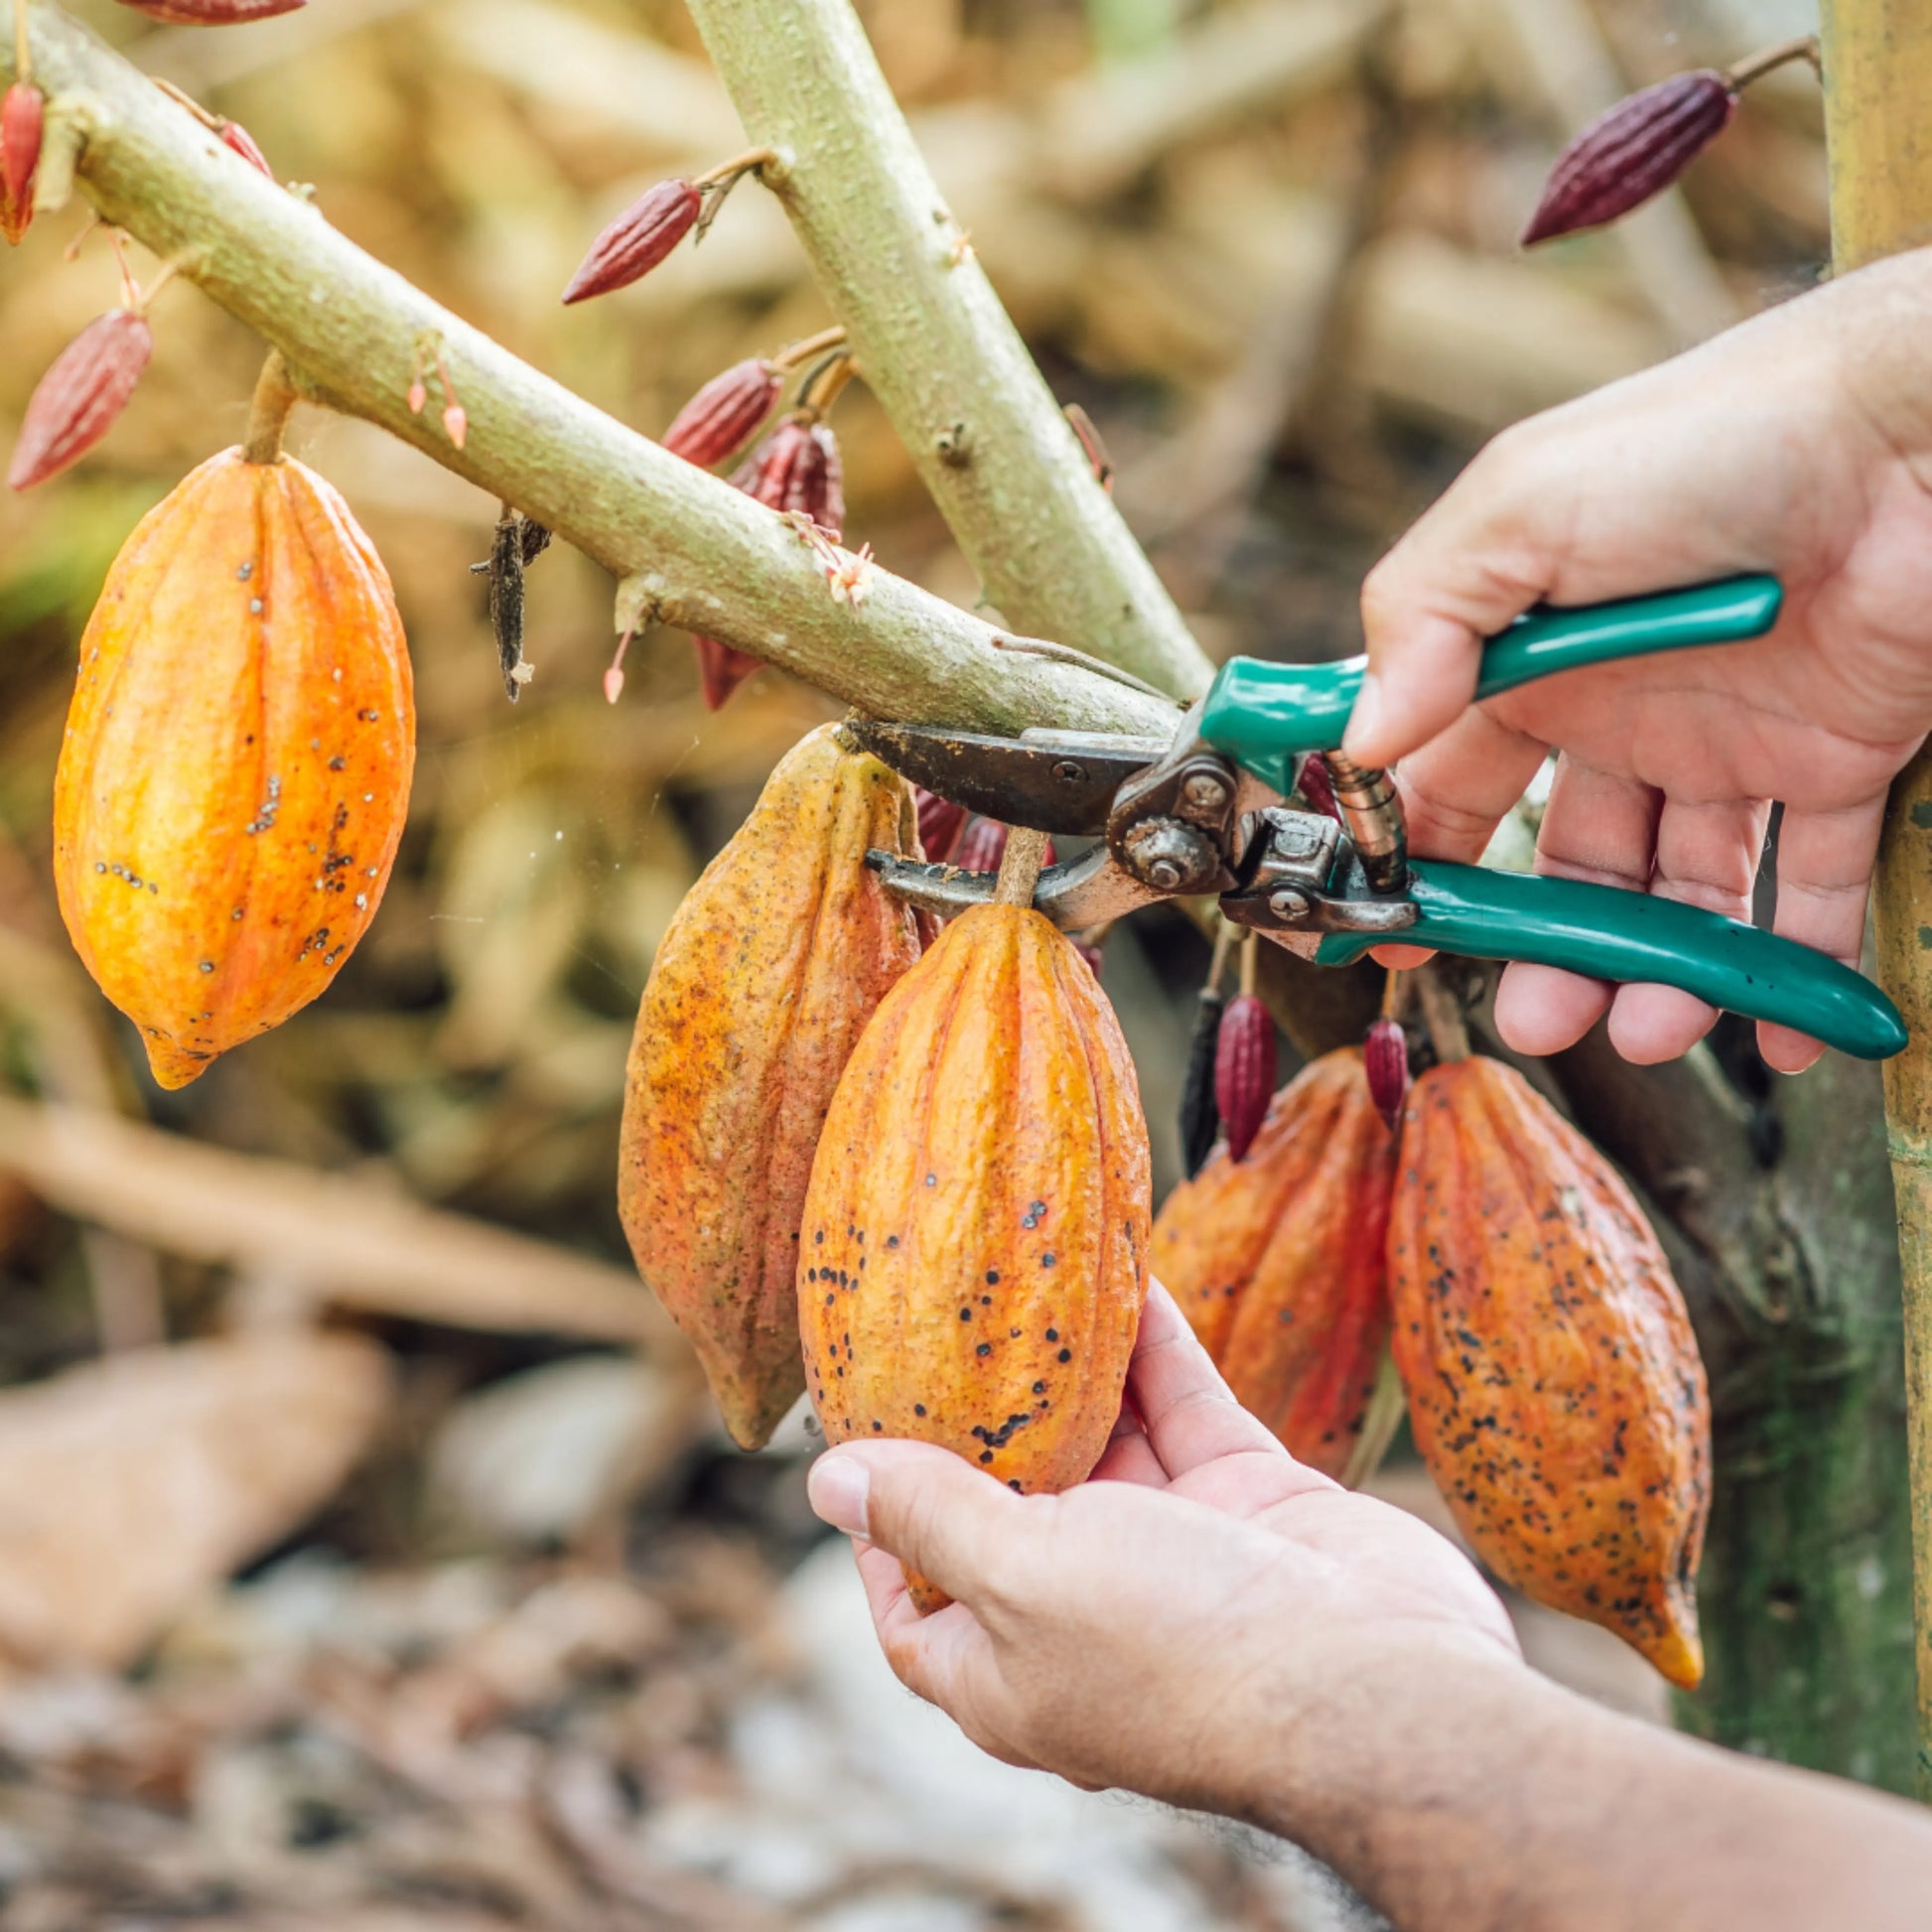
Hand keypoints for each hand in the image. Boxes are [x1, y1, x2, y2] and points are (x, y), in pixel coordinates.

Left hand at [804, 1285, 1515, 1813]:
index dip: (881, 1533)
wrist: (1379, 1684)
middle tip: (945, 1324)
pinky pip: (1185, 1408)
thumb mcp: (1019, 1575)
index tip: (860, 1442)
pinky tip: (1128, 1277)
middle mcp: (1086, 1617)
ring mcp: (1174, 1557)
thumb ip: (931, 1515)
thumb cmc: (1180, 1646)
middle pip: (1011, 1507)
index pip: (916, 1608)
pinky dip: (1155, 1348)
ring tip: (1029, 1281)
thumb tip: (828, 1482)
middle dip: (982, 1420)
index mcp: (1012, 1670)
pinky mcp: (1249, 1503)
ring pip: (1106, 1444)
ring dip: (1071, 1368)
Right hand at [1344, 250, 1931, 1072]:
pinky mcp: (1832, 762)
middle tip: (1539, 1022)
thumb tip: (1360, 742)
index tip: (1384, 939)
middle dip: (1542, 954)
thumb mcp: (1521, 508)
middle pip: (1562, 868)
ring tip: (1649, 1029)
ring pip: (1675, 895)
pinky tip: (1772, 1028)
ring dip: (1654, 975)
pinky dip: (1793, 964)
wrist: (1910, 429)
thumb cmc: (1703, 442)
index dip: (1410, 865)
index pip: (1444, 786)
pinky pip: (1807, 884)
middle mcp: (1614, 715)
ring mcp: (1722, 746)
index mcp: (1524, 662)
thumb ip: (1424, 621)